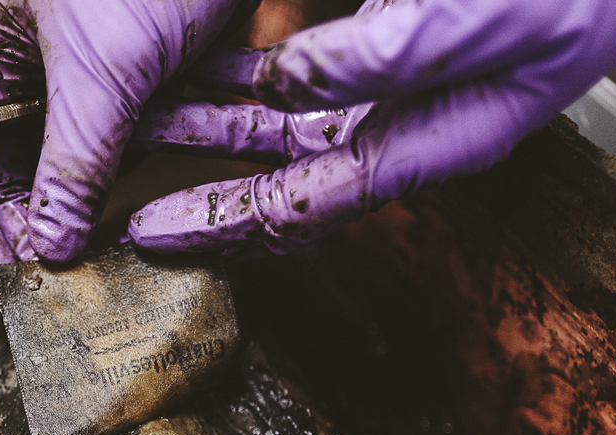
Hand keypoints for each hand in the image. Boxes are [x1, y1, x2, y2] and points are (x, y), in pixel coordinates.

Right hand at [0, 0, 251, 305]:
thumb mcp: (100, 71)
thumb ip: (72, 163)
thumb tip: (47, 249)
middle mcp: (21, 72)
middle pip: (5, 176)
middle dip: (27, 235)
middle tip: (56, 296)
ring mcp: (80, 80)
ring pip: (66, 170)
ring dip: (80, 222)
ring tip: (98, 280)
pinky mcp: (138, 84)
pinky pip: (125, 149)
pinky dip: (131, 191)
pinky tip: (141, 234)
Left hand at [128, 0, 615, 255]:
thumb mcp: (478, 16)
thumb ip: (376, 56)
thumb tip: (284, 83)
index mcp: (427, 146)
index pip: (298, 208)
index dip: (219, 223)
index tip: (150, 231)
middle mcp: (408, 137)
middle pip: (284, 192)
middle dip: (206, 196)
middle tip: (137, 205)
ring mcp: (403, 104)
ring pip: (290, 143)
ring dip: (220, 136)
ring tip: (159, 126)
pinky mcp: (399, 65)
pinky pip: (313, 96)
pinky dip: (259, 90)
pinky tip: (224, 76)